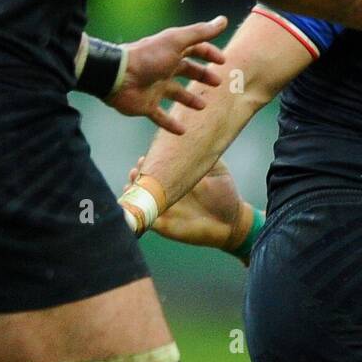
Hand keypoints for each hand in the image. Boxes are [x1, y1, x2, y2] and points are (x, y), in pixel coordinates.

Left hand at [107, 16, 228, 132]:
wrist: (117, 77)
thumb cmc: (149, 57)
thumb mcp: (176, 41)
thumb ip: (200, 32)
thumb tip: (223, 20)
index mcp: (171, 51)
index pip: (194, 49)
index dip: (209, 53)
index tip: (222, 61)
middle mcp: (164, 68)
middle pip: (187, 70)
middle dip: (202, 75)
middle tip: (217, 83)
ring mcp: (155, 87)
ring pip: (176, 94)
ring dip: (189, 100)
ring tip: (202, 106)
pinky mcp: (147, 105)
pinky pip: (160, 116)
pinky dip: (171, 124)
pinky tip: (182, 131)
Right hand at [128, 157, 250, 249]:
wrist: (231, 221)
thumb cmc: (224, 194)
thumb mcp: (216, 169)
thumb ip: (206, 155)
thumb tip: (201, 134)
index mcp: (176, 179)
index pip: (156, 168)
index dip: (147, 163)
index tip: (143, 158)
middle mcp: (167, 193)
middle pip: (143, 183)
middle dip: (136, 176)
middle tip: (135, 171)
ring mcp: (164, 209)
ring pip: (140, 200)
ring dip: (132, 193)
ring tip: (130, 186)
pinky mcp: (165, 226)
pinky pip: (146, 220)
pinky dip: (138, 214)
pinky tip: (133, 207)